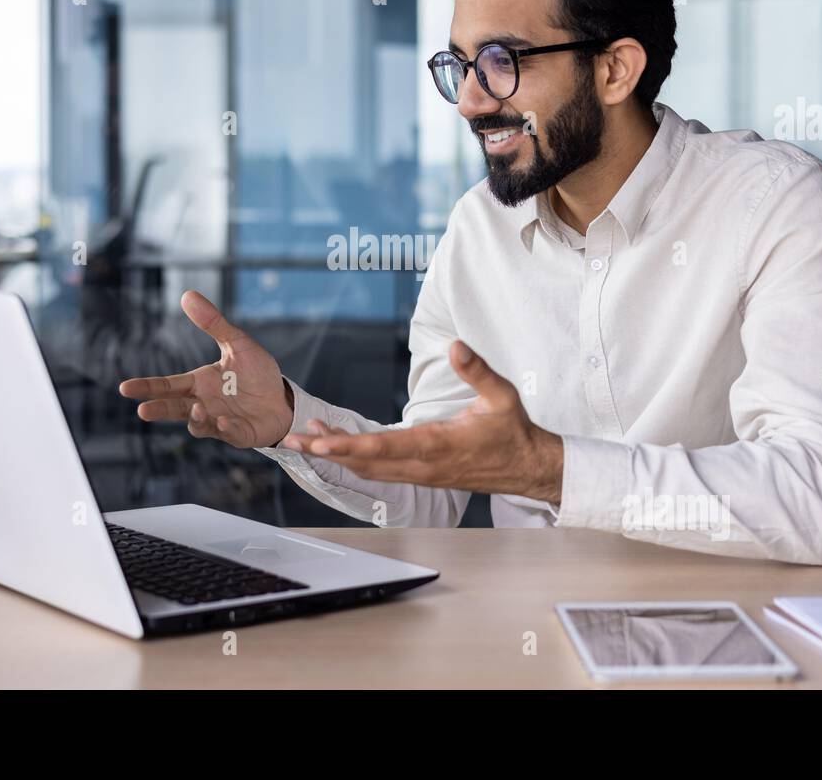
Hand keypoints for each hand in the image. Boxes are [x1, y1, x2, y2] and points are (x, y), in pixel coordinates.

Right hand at [118, 290, 293, 448]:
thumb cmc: (256, 374)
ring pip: (198, 425)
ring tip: (196, 410)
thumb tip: (187, 294)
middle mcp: (203, 404)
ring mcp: (219, 421)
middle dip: (159, 410)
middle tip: (143, 411)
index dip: (147, 387)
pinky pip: (228, 433)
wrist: (283, 399)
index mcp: (199, 383)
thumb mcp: (237, 343)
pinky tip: (224, 421)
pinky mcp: (238, 434)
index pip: (168, 385)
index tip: (125, 388)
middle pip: (175, 408)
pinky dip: (225, 429)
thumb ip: (213, 323)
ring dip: (195, 419)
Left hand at [282, 340, 563, 503]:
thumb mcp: (501, 395)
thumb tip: (456, 346)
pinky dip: (354, 460)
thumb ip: (477, 371)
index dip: (348, 444)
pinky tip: (339, 447)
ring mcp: (420, 474)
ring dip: (337, 455)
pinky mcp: (421, 476)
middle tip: (294, 439)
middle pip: (365, 462)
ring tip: (307, 438)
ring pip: (369, 469)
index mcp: (437, 445)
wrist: (527, 468)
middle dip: (327, 451)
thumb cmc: (513, 431)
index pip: (383, 447)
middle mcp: (422, 465)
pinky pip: (380, 471)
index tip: (320, 440)